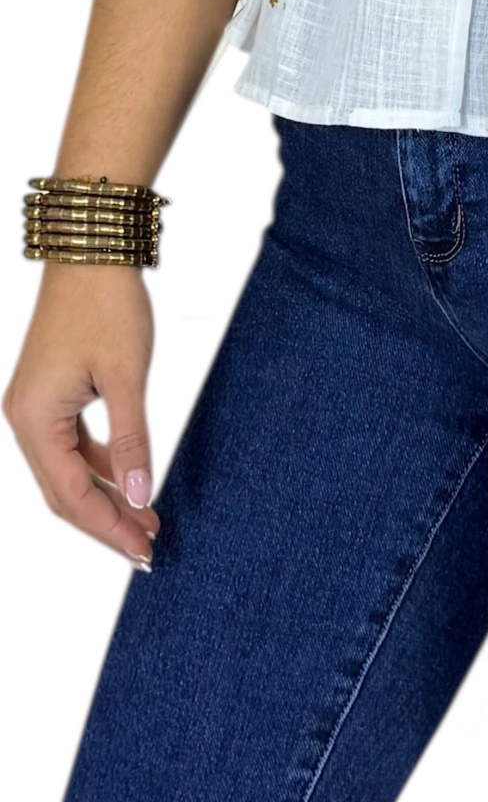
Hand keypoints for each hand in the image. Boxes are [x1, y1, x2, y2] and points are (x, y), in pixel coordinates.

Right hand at [4, 263, 161, 568]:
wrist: (91, 249)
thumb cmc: (107, 305)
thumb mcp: (126, 376)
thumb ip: (131, 440)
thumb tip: (138, 496)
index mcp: (34, 420)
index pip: (72, 495)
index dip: (109, 528)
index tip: (145, 552)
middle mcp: (24, 419)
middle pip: (64, 491)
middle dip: (106, 521)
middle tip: (149, 547)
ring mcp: (33, 406)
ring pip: (67, 470)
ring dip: (105, 494)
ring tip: (146, 518)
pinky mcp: (49, 392)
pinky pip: (71, 444)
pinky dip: (99, 464)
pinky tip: (128, 477)